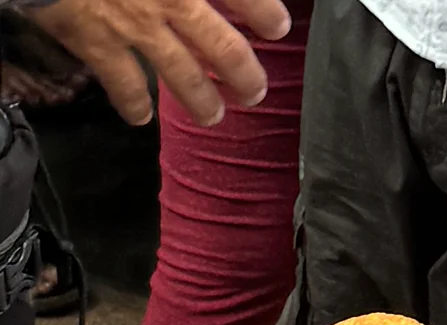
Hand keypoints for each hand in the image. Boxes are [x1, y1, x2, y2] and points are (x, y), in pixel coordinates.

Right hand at [31, 0, 291, 126]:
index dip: (262, 12)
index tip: (278, 27)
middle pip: (221, 45)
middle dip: (242, 74)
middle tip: (254, 93)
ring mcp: (133, 24)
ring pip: (181, 74)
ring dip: (200, 100)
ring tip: (212, 117)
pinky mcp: (95, 39)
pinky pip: (123, 83)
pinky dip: (133, 104)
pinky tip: (140, 118)